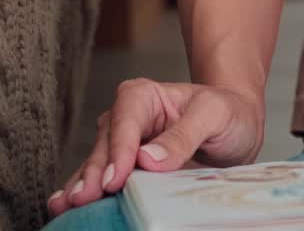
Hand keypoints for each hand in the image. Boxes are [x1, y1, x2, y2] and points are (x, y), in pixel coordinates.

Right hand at [47, 79, 263, 215]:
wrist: (237, 125)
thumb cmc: (228, 112)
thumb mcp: (215, 115)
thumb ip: (184, 134)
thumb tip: (148, 159)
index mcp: (144, 96)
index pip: (125, 122)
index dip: (118, 151)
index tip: (115, 179)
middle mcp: (126, 118)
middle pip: (105, 146)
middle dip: (94, 174)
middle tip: (84, 199)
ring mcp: (122, 144)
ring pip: (97, 165)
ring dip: (83, 186)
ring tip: (66, 206)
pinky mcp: (125, 167)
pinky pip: (102, 179)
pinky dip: (86, 191)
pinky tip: (67, 206)